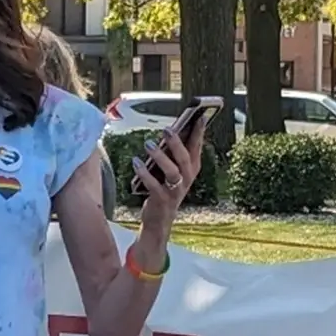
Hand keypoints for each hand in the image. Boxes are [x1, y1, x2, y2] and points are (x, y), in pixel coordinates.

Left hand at [132, 117, 205, 237]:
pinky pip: (154, 185)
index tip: (199, 116)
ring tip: (148, 144)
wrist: (160, 219)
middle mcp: (187, 179)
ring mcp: (176, 190)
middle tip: (166, 129)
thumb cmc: (165, 188)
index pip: (197, 147)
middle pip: (184, 158)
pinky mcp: (163, 199)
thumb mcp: (172, 170)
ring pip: (172, 171)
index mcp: (191, 169)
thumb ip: (172, 154)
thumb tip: (168, 132)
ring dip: (160, 156)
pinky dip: (144, 173)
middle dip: (176, 143)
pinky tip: (136, 162)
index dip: (199, 132)